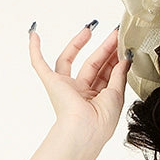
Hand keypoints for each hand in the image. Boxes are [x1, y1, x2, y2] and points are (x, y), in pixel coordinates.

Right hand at [28, 22, 130, 156]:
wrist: (85, 130)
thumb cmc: (102, 120)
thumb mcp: (117, 94)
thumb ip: (119, 74)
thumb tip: (124, 58)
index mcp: (97, 99)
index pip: (107, 74)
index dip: (115, 58)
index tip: (124, 44)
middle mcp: (81, 93)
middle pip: (92, 64)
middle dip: (104, 48)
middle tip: (115, 33)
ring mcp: (66, 87)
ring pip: (70, 60)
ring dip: (78, 43)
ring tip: (90, 29)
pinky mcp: (52, 83)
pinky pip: (39, 64)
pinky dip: (35, 50)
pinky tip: (34, 35)